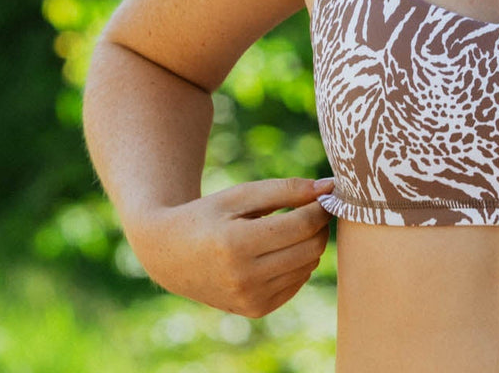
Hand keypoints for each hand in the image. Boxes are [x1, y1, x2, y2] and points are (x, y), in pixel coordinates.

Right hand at [131, 177, 333, 316]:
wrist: (170, 255)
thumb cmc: (209, 216)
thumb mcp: (242, 194)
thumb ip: (286, 189)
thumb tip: (328, 188)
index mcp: (236, 245)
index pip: (302, 225)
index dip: (320, 207)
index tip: (325, 194)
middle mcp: (243, 278)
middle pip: (311, 248)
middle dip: (319, 225)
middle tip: (312, 208)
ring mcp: (249, 299)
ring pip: (308, 266)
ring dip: (310, 243)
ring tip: (292, 227)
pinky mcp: (255, 310)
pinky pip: (297, 283)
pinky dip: (299, 263)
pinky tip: (281, 250)